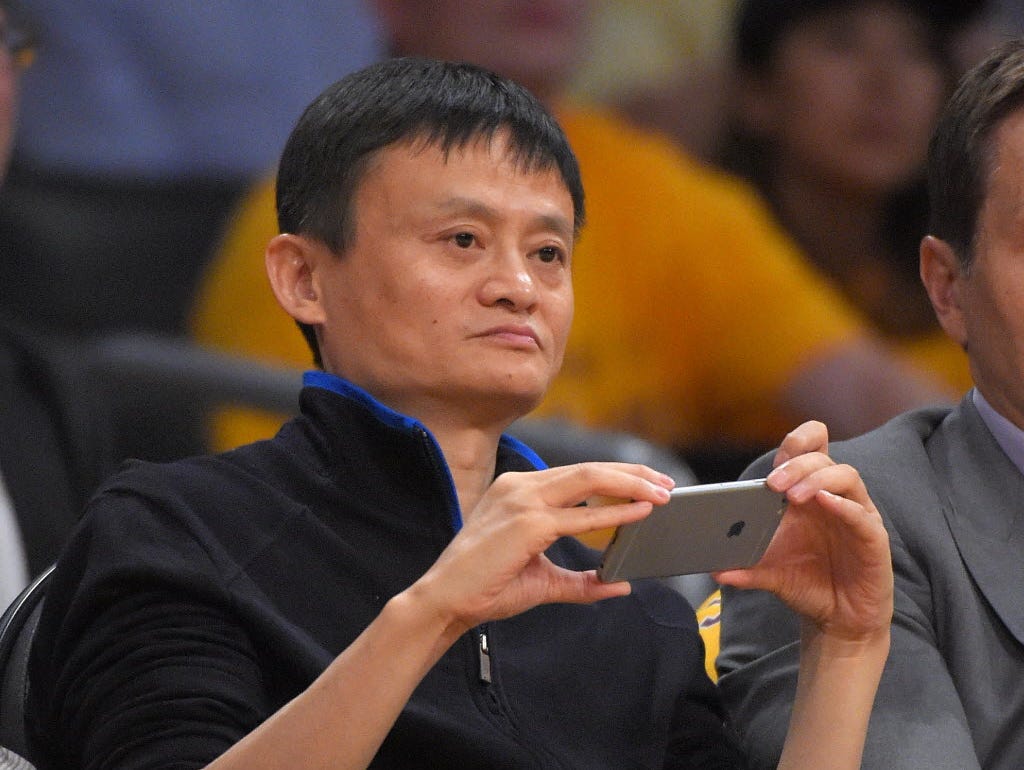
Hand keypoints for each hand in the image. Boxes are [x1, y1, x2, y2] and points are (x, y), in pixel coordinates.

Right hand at [409, 462, 673, 634]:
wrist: (446, 601)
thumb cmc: (487, 587)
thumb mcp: (542, 579)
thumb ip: (581, 581)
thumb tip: (619, 584)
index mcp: (519, 490)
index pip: (577, 473)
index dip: (616, 476)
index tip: (648, 484)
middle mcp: (520, 486)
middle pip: (588, 469)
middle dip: (632, 474)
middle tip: (667, 484)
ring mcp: (523, 500)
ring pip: (589, 479)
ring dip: (630, 485)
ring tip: (662, 494)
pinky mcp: (528, 523)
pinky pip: (583, 515)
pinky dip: (615, 513)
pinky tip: (640, 513)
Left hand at [714, 421, 892, 642]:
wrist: (838, 619)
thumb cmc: (807, 584)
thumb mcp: (770, 574)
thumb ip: (745, 569)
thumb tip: (714, 571)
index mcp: (807, 495)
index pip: (810, 450)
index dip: (796, 443)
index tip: (774, 460)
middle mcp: (832, 498)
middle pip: (822, 459)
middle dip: (796, 465)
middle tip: (773, 483)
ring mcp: (855, 515)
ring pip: (846, 476)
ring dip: (817, 479)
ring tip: (794, 496)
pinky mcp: (873, 538)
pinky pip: (862, 514)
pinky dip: (844, 505)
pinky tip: (825, 502)